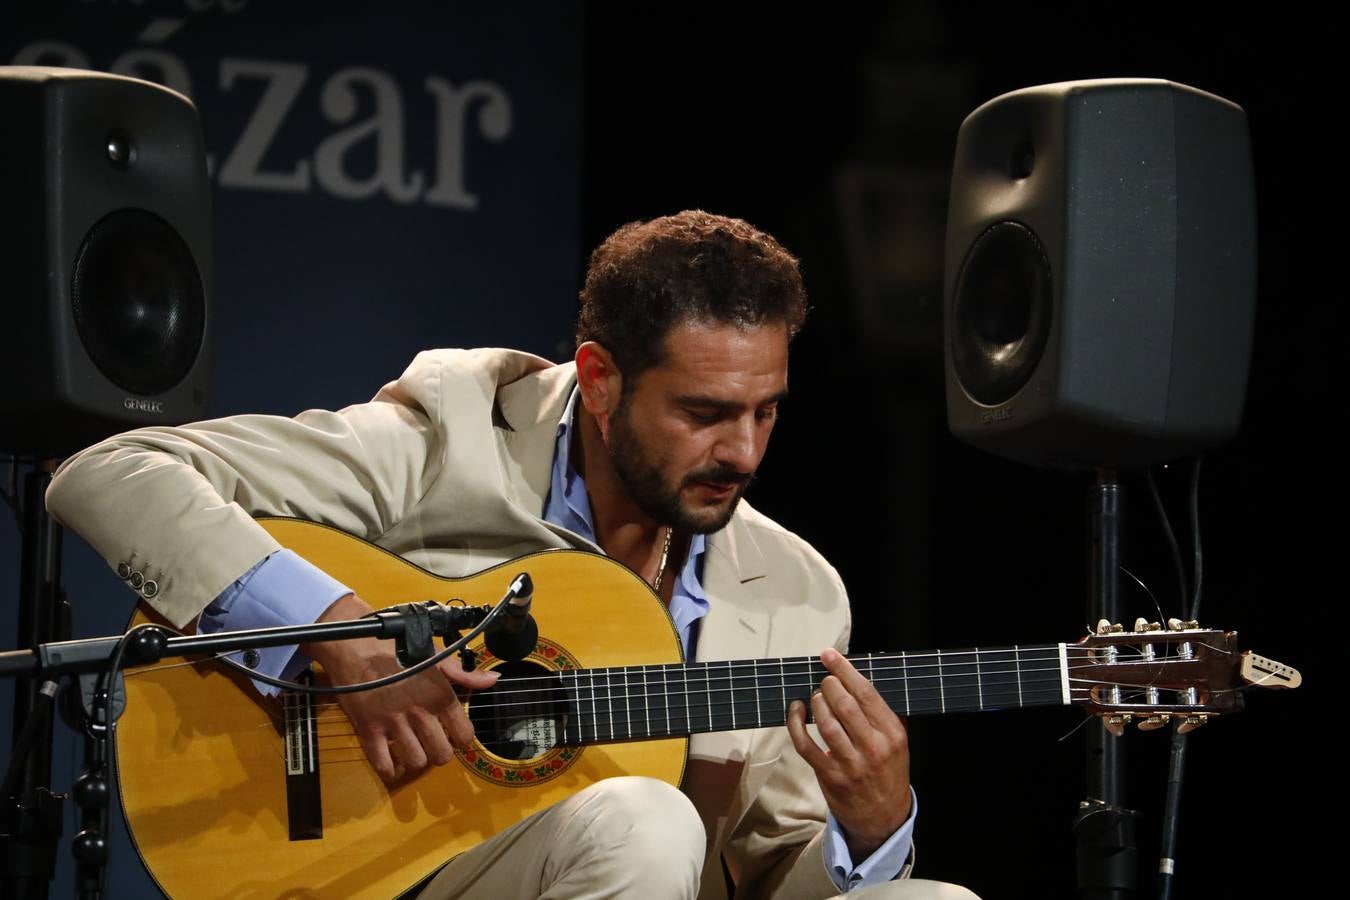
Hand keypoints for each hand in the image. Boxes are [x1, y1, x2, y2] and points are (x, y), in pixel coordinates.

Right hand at [302, 593, 498, 782]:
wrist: (356, 646)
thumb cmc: (398, 650)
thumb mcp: (436, 657)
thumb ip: (465, 674)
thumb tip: (493, 680)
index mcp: (440, 695)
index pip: (464, 735)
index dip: (461, 739)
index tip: (453, 735)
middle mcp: (420, 712)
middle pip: (441, 755)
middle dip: (440, 753)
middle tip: (433, 744)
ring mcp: (393, 723)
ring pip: (416, 762)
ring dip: (417, 760)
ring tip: (414, 750)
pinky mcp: (368, 730)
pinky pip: (383, 765)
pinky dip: (391, 771)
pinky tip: (395, 764)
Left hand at [786, 647, 911, 860]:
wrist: (883, 817)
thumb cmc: (888, 771)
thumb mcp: (898, 742)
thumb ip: (882, 713)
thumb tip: (857, 677)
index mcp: (892, 734)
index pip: (866, 694)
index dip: (845, 670)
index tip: (830, 655)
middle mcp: (873, 748)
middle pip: (845, 706)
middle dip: (830, 685)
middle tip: (825, 680)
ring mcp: (850, 764)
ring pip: (826, 724)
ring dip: (816, 703)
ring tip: (816, 696)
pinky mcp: (829, 776)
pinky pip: (805, 745)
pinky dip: (796, 723)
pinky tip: (796, 709)